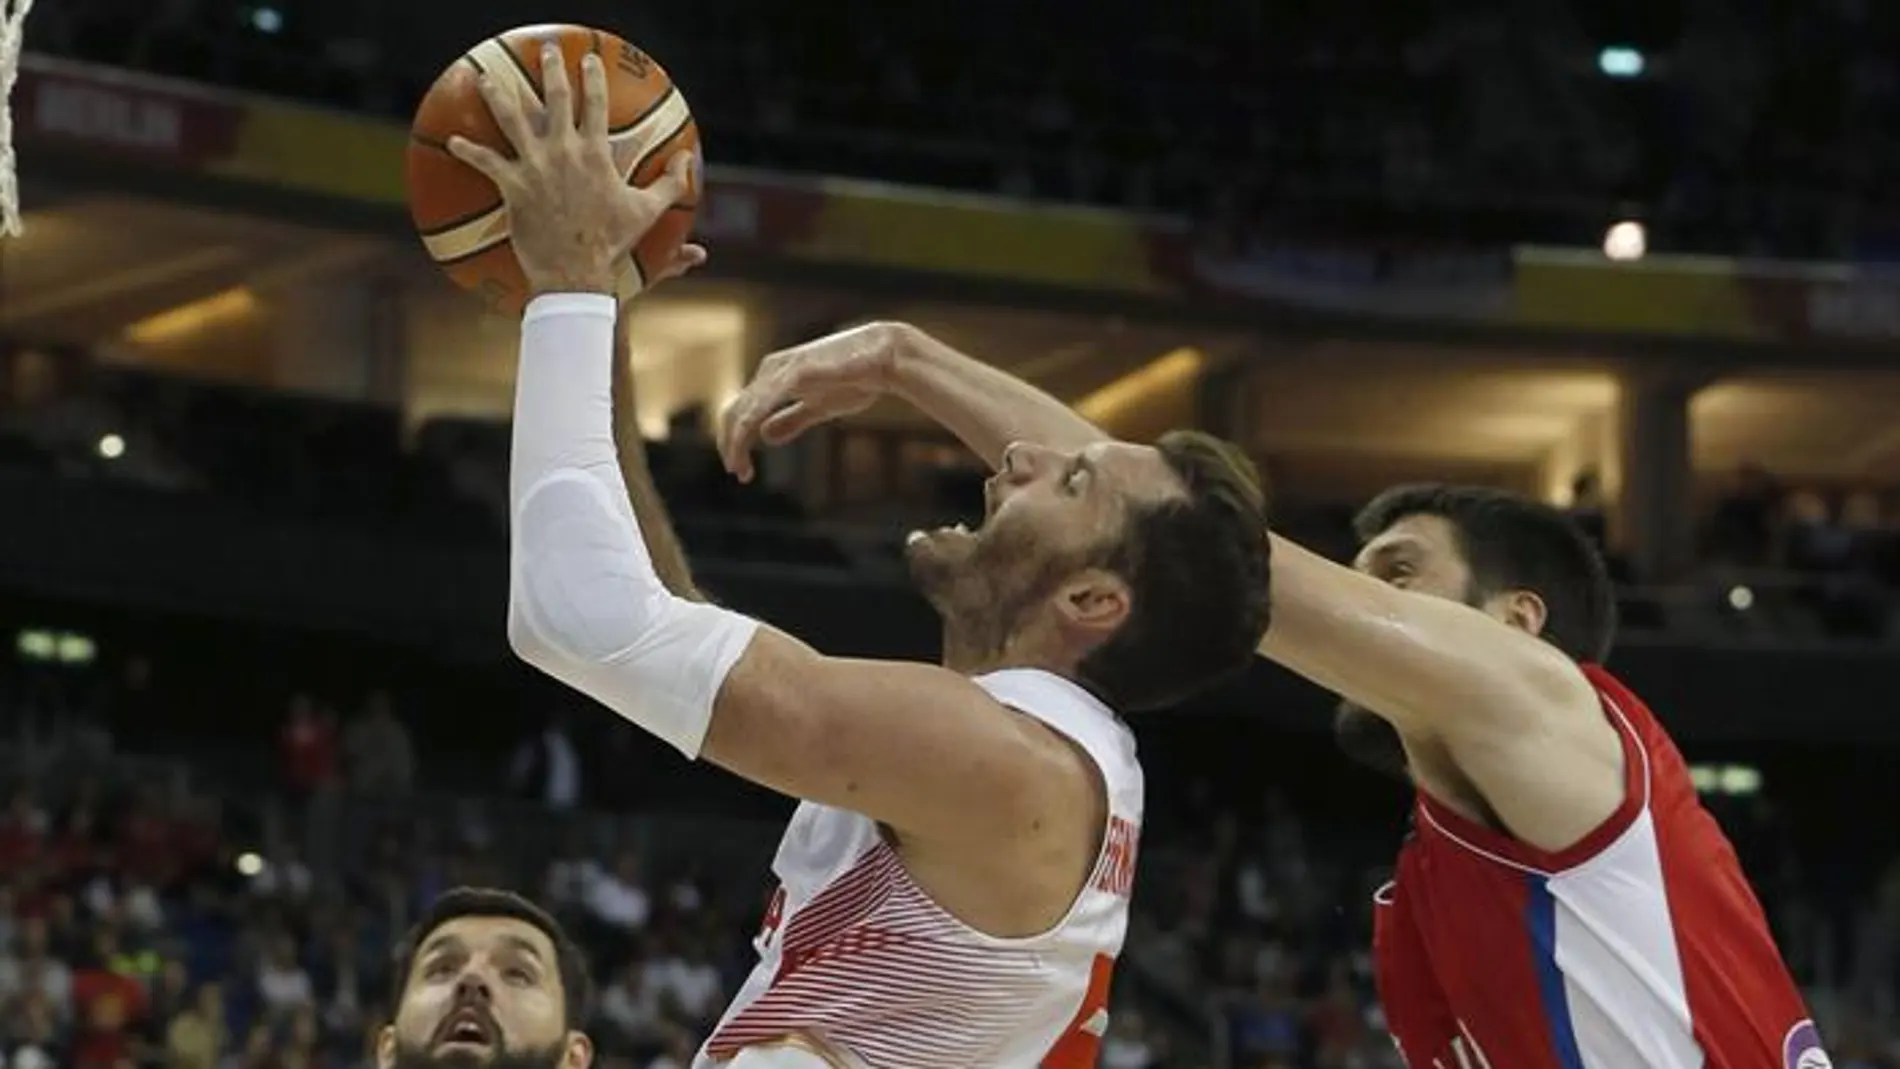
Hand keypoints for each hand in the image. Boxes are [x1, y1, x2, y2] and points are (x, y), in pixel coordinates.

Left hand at [447, 42, 705, 297]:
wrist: (576, 271)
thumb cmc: (612, 244)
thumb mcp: (647, 212)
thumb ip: (671, 185)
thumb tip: (689, 161)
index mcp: (596, 154)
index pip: (595, 104)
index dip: (592, 78)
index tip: (588, 59)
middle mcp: (563, 151)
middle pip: (555, 98)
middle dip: (551, 69)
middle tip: (546, 52)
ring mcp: (535, 167)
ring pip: (512, 120)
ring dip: (498, 96)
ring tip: (487, 78)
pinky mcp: (513, 186)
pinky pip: (486, 163)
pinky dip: (469, 151)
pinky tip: (453, 141)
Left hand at [718, 322, 905, 482]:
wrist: (885, 359)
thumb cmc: (855, 379)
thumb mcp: (818, 407)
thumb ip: (791, 420)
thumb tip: (765, 436)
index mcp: (775, 377)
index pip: (742, 411)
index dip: (736, 441)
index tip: (741, 470)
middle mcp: (771, 370)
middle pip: (734, 412)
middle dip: (729, 445)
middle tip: (737, 473)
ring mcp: (780, 370)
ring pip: (741, 411)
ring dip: (735, 443)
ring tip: (739, 469)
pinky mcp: (794, 374)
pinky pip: (760, 405)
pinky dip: (747, 430)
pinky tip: (744, 447)